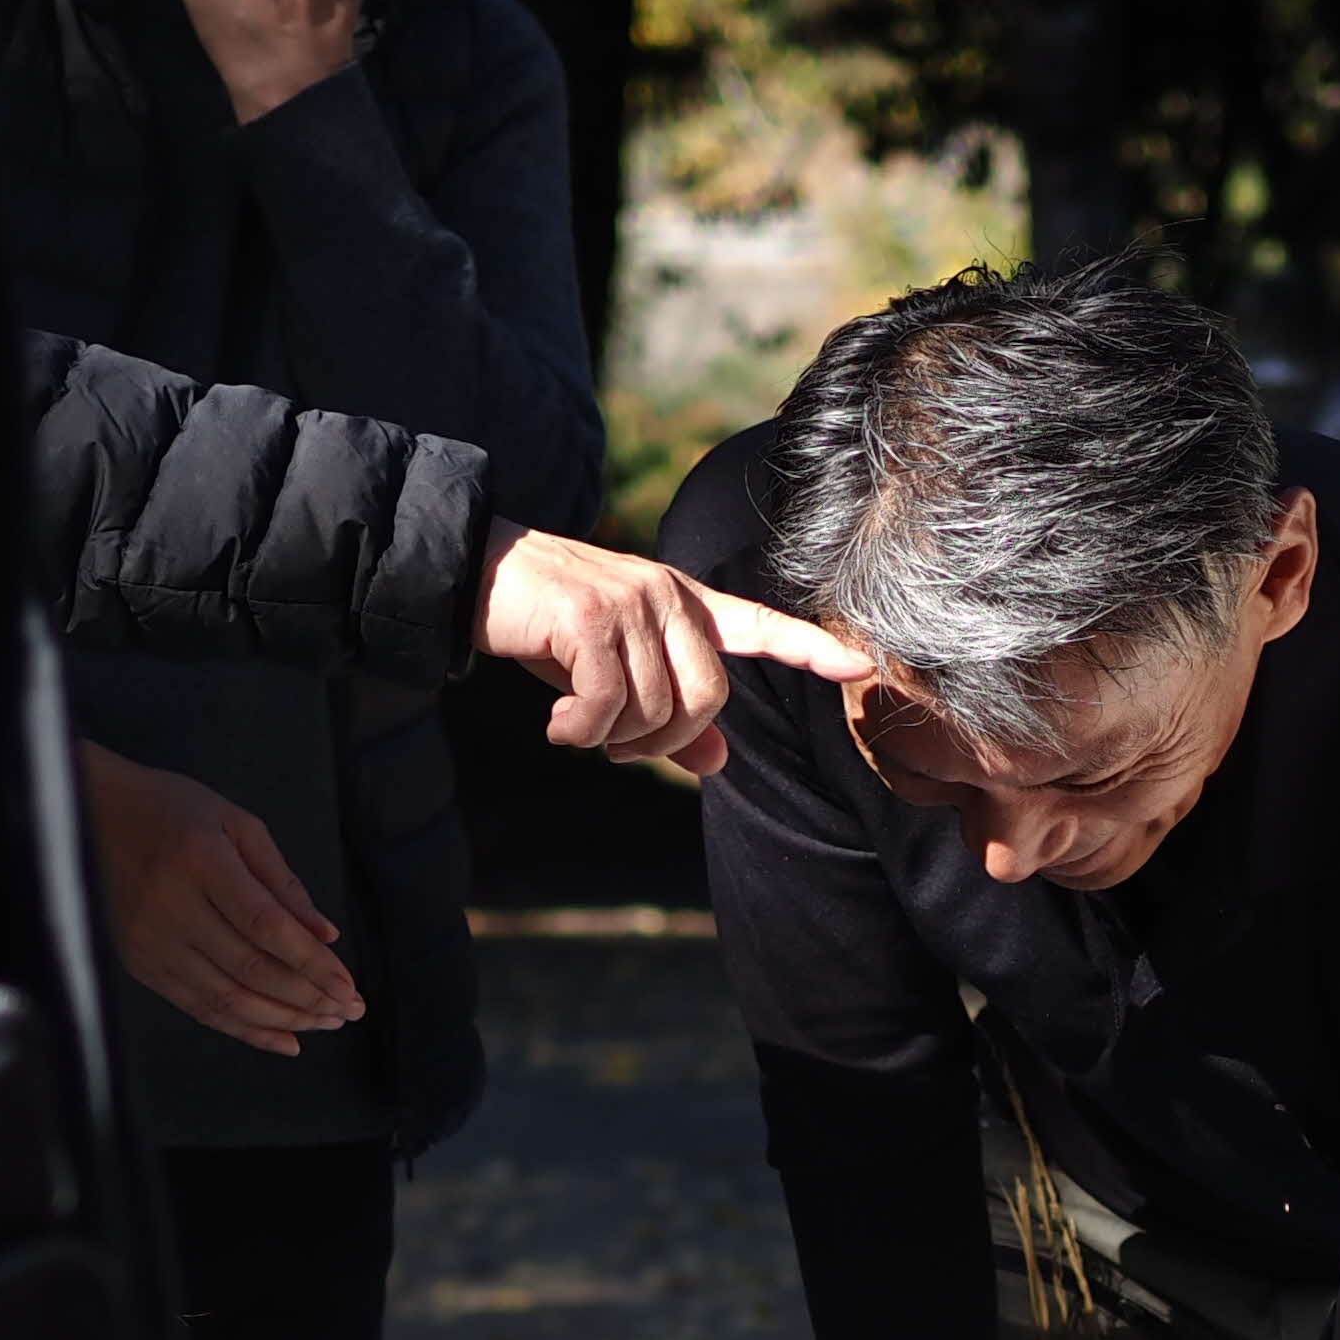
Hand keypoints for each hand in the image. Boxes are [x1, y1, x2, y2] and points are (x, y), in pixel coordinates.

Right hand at [87, 739, 356, 1051]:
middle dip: (307, 998)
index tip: (348, 988)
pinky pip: (199, 1008)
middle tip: (349, 1012)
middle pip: (250, 969)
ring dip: (283, 1019)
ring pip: (227, 998)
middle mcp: (170, 907)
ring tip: (326, 1024)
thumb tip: (324, 935)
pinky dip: (245, 1029)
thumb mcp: (237, 825)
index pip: (265, 927)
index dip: (310, 963)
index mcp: (201, 861)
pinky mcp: (139, 963)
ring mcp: (150, 941)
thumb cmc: (175, 810)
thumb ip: (282, 882)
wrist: (91, 813)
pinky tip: (285, 1040)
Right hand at [475, 531, 871, 776]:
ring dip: (610, 740)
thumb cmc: (546, 629)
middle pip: (707, 698)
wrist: (473, 576)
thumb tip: (718, 764)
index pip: (761, 625)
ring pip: (654, 709)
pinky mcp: (589, 616)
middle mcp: (667, 595)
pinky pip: (607, 702)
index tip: (865, 666)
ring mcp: (630, 601)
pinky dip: (580, 732)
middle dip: (662, 744)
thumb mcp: (611, 676)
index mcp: (683, 604)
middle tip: (615, 748)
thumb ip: (667, 718)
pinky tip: (556, 726)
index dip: (811, 649)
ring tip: (575, 728)